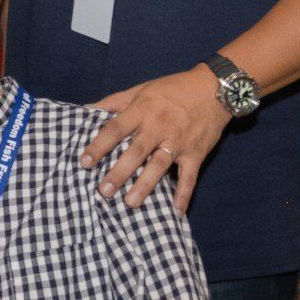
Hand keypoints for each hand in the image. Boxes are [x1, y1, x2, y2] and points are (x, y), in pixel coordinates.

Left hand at [83, 65, 231, 210]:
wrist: (214, 89)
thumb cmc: (172, 89)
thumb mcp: (141, 90)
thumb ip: (114, 102)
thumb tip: (85, 109)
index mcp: (142, 110)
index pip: (115, 129)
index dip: (98, 146)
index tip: (84, 162)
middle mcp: (159, 127)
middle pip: (136, 152)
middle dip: (119, 172)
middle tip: (104, 191)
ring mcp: (179, 142)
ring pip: (159, 166)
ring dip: (145, 185)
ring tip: (130, 203)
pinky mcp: (196, 153)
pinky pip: (189, 176)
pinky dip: (184, 194)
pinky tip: (176, 211)